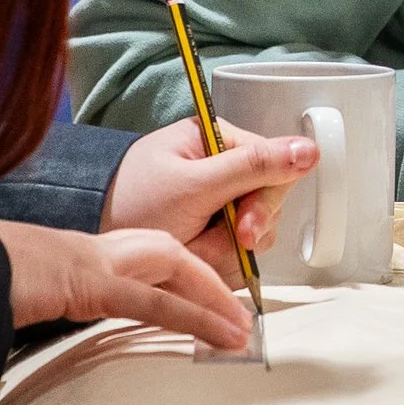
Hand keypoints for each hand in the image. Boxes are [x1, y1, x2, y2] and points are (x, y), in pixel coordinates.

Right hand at [0, 219, 254, 350]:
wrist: (4, 270)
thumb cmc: (40, 274)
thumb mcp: (95, 281)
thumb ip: (124, 289)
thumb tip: (150, 306)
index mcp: (134, 244)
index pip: (186, 265)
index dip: (213, 289)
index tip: (233, 313)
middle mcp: (136, 247)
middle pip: (194, 270)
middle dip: (224, 296)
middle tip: (246, 325)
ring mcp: (124, 265)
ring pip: (187, 285)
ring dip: (218, 310)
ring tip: (242, 335)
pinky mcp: (110, 288)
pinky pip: (164, 307)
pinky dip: (198, 320)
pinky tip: (222, 335)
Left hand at [102, 118, 317, 282]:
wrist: (93, 251)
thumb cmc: (131, 204)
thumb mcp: (194, 187)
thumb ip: (252, 168)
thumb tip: (310, 150)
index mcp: (220, 139)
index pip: (274, 167)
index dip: (263, 204)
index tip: (241, 230)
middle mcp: (224, 166)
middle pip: (266, 204)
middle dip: (237, 234)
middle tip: (209, 246)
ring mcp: (219, 201)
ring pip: (255, 234)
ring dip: (224, 253)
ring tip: (189, 251)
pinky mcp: (212, 231)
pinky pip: (237, 253)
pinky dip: (217, 264)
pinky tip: (193, 261)